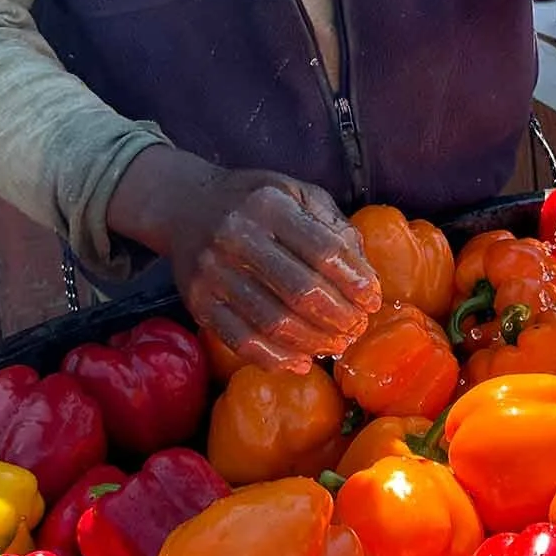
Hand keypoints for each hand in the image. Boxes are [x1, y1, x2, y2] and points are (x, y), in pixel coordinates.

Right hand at [107, 149, 380, 371]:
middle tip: (357, 328)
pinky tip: (302, 362)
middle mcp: (237, 236)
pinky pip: (240, 340)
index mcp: (269, 206)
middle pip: (300, 291)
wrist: (182, 204)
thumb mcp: (295, 193)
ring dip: (313, 341)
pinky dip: (275, 358)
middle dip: (338, 317)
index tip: (373, 300)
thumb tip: (364, 275)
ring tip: (337, 345)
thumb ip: (332, 226)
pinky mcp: (197, 302)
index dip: (354, 281)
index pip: (323, 250)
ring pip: (273, 321)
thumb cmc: (253, 201)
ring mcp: (213, 272)